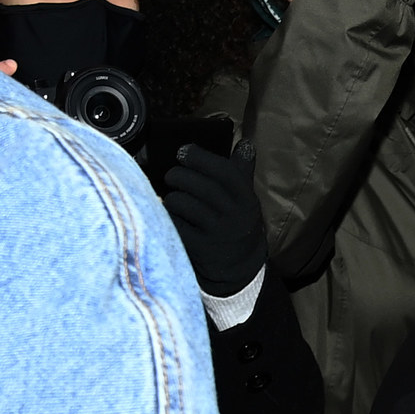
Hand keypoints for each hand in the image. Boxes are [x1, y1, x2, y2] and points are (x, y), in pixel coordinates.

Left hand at [160, 141, 267, 297]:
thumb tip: (245, 143)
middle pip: (200, 186)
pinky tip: (169, 216)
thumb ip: (241, 172)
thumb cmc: (236, 226)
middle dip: (179, 176)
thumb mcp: (245, 201)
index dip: (200, 158)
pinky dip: (167, 216)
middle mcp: (235, 216)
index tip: (183, 152)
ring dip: (171, 197)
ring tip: (172, 199)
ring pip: (183, 203)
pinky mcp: (200, 249)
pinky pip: (174, 223)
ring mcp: (217, 234)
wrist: (239, 271)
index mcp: (247, 200)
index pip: (224, 172)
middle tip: (171, 176)